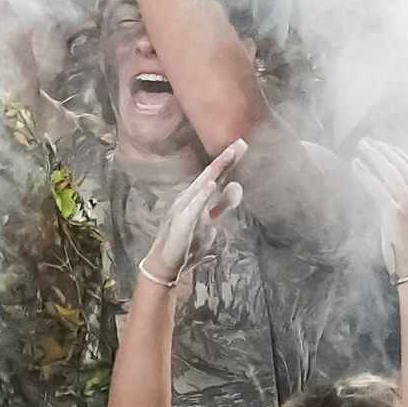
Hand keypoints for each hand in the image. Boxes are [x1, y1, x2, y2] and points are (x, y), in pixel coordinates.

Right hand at [140, 140, 245, 288]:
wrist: (165, 264)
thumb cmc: (187, 243)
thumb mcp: (210, 221)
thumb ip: (222, 205)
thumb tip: (236, 187)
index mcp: (197, 198)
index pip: (216, 176)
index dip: (229, 162)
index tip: (242, 146)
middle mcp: (190, 198)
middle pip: (210, 175)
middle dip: (226, 159)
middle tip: (241, 142)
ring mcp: (184, 208)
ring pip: (203, 184)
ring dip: (216, 169)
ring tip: (229, 155)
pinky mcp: (182, 221)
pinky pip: (194, 206)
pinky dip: (203, 194)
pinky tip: (211, 184)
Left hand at [352, 139, 407, 277]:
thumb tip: (396, 192)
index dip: (399, 155)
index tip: (386, 147)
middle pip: (402, 166)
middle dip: (384, 151)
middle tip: (369, 141)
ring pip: (390, 172)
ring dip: (374, 156)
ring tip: (362, 147)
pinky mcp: (394, 211)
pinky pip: (377, 186)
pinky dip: (365, 174)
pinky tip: (356, 165)